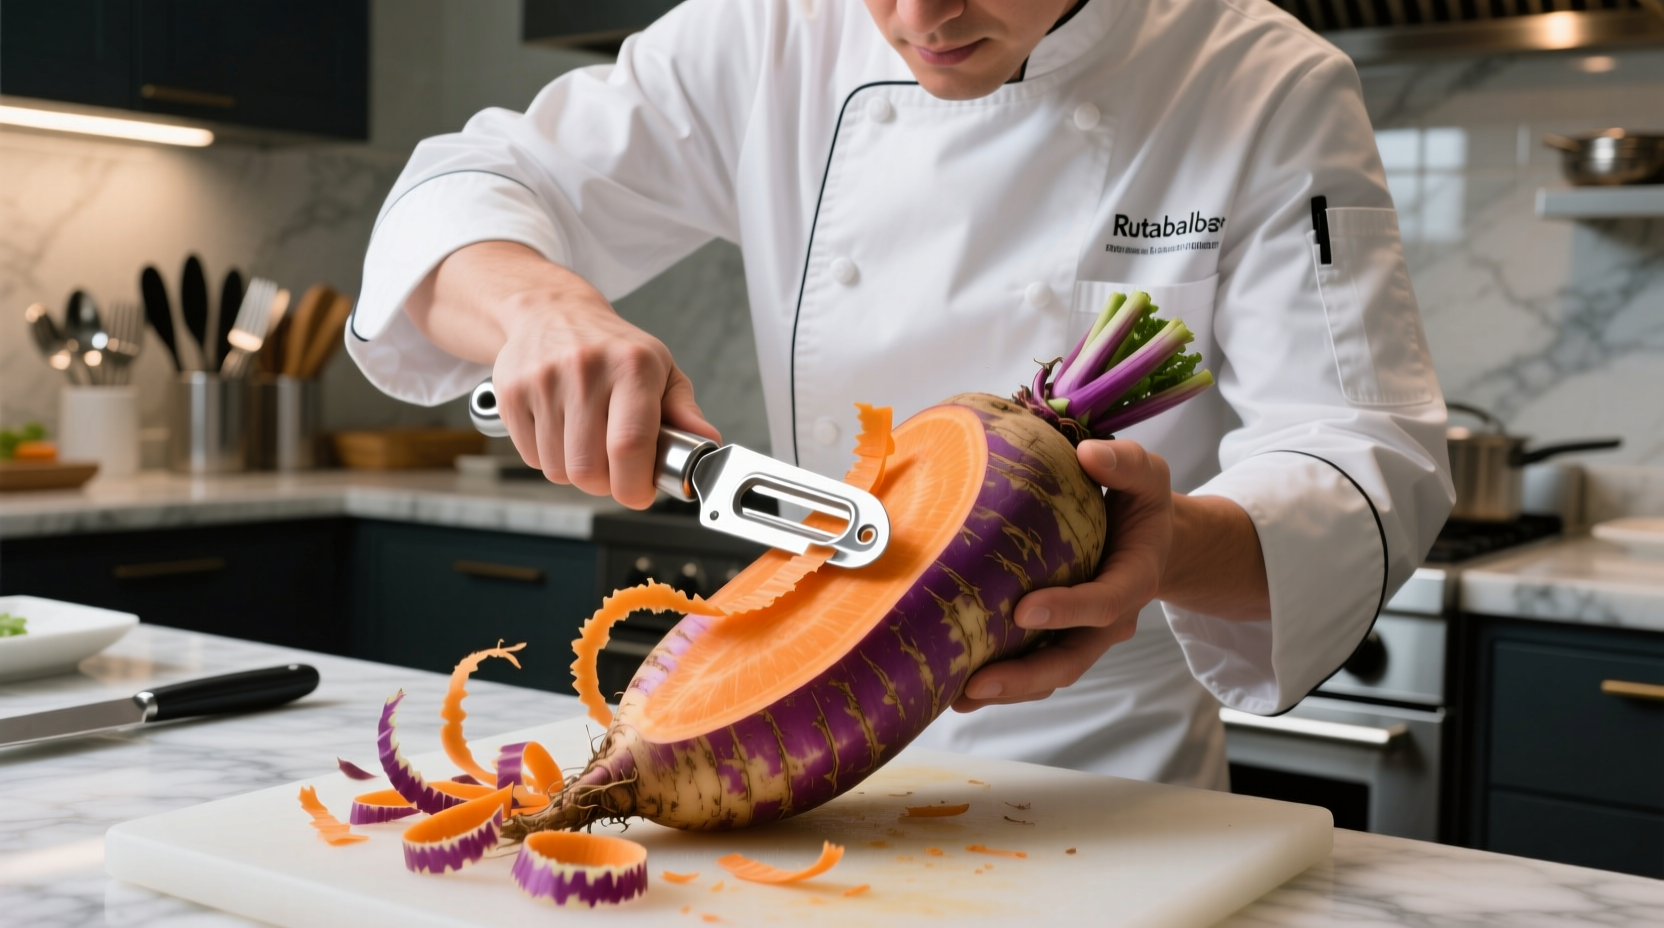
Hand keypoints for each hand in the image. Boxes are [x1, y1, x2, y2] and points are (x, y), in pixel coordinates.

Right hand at [408, 242, 718, 508]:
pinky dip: (549, 458)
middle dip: (607, 484)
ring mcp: (543, 381)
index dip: (635, 485)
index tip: (640, 493)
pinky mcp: (512, 393)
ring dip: (577, 472)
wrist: (550, 311)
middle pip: (590, 469)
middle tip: (615, 468)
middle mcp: (586, 369)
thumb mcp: (659, 368)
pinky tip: (561, 431)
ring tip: (588, 443)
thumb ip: (683, 411)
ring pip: (560, 470)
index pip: (630, 445)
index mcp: (632, 365)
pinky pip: (531, 458)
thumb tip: (706, 442)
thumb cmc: (611, 347)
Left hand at [952, 439, 1171, 711]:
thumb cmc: (1142, 505)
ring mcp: (1084, 635)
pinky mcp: (1060, 638)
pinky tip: (956, 686)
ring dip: (1006, 689)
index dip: (1067, 611)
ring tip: (956, 696)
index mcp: (1133, 579)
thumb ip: (1123, 464)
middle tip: (977, 683)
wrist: (1153, 540)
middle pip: (1071, 659)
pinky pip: (1034, 666)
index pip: (1103, 603)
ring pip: (1049, 672)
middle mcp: (1109, 619)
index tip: (1023, 610)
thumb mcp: (1146, 476)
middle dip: (1025, 677)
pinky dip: (1002, 680)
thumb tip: (1086, 453)